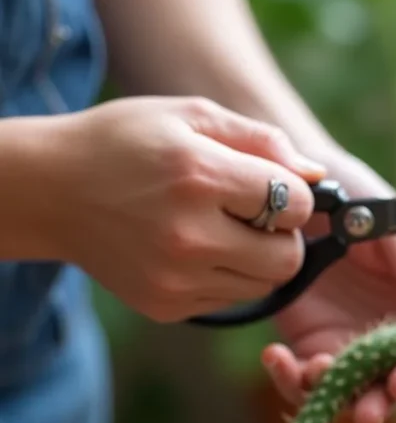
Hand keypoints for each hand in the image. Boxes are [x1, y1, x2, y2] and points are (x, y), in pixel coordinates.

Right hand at [53, 96, 326, 321]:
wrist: (49, 191)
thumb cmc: (127, 143)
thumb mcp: (191, 116)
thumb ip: (262, 141)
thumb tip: (317, 175)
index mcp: (199, 177)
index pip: (295, 205)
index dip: (296, 194)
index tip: (273, 186)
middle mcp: (189, 235)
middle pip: (288, 258)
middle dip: (285, 235)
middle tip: (255, 215)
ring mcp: (175, 278)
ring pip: (265, 284)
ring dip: (259, 259)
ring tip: (224, 230)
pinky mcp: (166, 306)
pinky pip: (231, 300)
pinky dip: (227, 277)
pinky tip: (196, 250)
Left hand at [261, 151, 395, 422]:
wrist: (297, 190)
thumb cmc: (358, 198)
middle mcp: (388, 331)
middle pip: (392, 385)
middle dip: (380, 402)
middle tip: (366, 413)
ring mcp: (346, 341)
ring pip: (347, 392)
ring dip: (332, 395)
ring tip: (311, 371)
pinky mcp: (306, 344)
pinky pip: (302, 379)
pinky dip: (289, 379)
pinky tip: (274, 356)